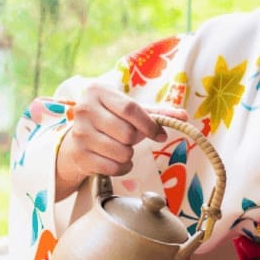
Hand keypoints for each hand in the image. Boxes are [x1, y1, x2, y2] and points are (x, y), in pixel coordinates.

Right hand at [54, 82, 187, 199]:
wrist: (76, 142)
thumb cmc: (109, 121)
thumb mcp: (129, 111)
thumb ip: (156, 112)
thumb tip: (183, 116)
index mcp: (98, 91)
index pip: (130, 109)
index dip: (149, 125)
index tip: (160, 135)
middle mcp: (84, 110)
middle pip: (127, 132)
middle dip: (136, 140)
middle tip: (130, 139)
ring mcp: (79, 133)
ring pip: (121, 152)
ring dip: (129, 155)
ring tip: (121, 149)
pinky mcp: (79, 155)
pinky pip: (113, 167)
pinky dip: (121, 168)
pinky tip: (115, 160)